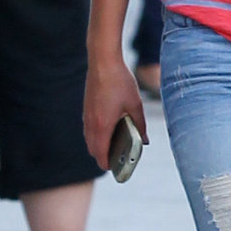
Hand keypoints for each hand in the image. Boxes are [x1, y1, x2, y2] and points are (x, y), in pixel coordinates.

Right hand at [84, 54, 147, 169]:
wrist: (103, 61)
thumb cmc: (120, 82)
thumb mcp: (135, 105)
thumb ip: (140, 125)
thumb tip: (144, 140)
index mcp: (103, 125)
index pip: (100, 153)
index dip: (106, 164)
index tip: (114, 169)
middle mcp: (91, 122)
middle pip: (92, 149)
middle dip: (102, 156)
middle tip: (116, 159)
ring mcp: (86, 114)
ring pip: (89, 138)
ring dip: (98, 145)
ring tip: (113, 146)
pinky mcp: (86, 107)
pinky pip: (88, 128)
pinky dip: (95, 135)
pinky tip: (108, 129)